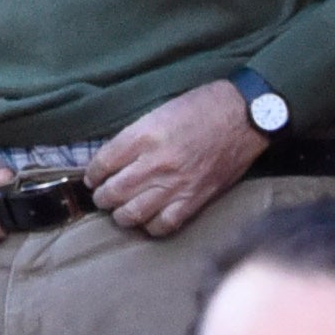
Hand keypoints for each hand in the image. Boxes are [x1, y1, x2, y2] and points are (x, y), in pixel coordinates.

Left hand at [86, 78, 268, 237]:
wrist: (242, 116)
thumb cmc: (201, 107)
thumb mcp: (159, 111)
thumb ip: (136, 136)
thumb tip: (115, 159)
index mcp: (144, 136)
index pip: (103, 163)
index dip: (93, 174)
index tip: (92, 177)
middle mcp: (156, 163)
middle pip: (113, 191)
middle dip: (102, 197)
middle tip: (102, 197)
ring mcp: (175, 185)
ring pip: (132, 213)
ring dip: (120, 214)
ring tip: (119, 210)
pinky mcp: (194, 200)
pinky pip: (163, 225)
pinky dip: (150, 226)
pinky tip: (148, 220)